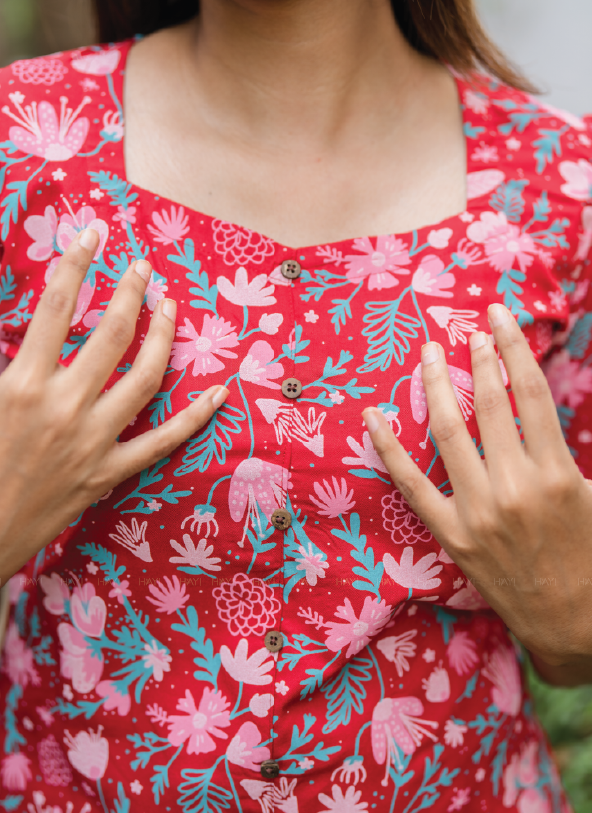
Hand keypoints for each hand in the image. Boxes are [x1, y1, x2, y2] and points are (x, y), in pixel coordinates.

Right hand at [0, 229, 226, 604]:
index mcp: (20, 385)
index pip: (54, 306)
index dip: (77, 261)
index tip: (94, 233)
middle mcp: (63, 408)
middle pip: (110, 334)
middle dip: (130, 292)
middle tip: (143, 268)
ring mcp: (92, 443)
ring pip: (144, 379)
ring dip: (163, 338)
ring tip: (170, 308)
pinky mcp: (107, 475)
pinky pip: (162, 443)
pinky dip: (194, 417)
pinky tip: (219, 392)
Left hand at [362, 303, 591, 672]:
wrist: (574, 624)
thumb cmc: (591, 554)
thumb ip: (567, 448)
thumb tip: (538, 403)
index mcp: (558, 473)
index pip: (529, 391)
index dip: (512, 346)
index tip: (497, 317)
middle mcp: (515, 487)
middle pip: (489, 403)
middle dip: (478, 357)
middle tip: (469, 331)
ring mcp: (477, 511)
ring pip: (447, 432)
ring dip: (436, 385)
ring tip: (430, 355)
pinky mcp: (451, 534)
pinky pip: (410, 484)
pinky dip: (387, 448)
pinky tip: (372, 416)